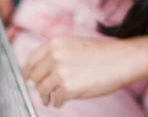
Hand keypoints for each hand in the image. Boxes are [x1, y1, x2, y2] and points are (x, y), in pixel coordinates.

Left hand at [23, 36, 147, 107]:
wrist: (120, 60)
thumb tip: (43, 69)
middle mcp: (55, 56)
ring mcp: (61, 72)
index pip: (32, 58)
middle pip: (34, 76)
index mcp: (56, 43)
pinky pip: (55, 100)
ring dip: (46, 97)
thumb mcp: (75, 44)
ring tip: (52, 99)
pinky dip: (58, 103)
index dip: (28, 70)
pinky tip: (63, 101)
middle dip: (38, 85)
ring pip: (42, 89)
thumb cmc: (101, 53)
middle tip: (44, 91)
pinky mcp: (68, 88)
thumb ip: (58, 53)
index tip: (27, 77)